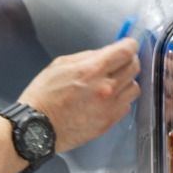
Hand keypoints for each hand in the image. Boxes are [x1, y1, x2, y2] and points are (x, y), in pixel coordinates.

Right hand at [18, 39, 140, 151]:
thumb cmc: (44, 94)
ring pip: (134, 87)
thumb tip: (104, 54)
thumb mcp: (60, 65)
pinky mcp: (110, 122)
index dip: (130, 45)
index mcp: (92, 70)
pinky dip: (121, 99)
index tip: (128, 45)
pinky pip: (126, 105)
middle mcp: (106, 88)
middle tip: (118, 62)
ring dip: (126, 81)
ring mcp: (110, 107)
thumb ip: (85, 57)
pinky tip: (107, 99)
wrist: (38, 127)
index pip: (125, 52)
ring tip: (112, 82)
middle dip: (128, 60)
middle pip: (134, 68)